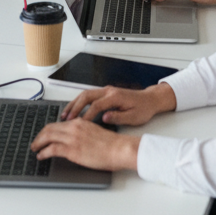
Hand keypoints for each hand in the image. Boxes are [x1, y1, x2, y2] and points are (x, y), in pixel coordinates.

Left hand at [31, 119, 141, 171]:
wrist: (119, 149)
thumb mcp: (93, 131)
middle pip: (49, 128)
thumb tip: (73, 138)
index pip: (57, 123)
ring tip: (35, 148)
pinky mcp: (72, 150)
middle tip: (35, 142)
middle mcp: (73, 127)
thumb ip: (82, 131)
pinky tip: (41, 156)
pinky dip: (43, 152)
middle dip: (39, 136)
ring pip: (48, 137)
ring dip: (38, 143)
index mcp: (79, 122)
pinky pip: (52, 149)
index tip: (43, 135)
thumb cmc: (111, 144)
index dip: (47, 130)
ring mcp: (72, 138)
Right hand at [60, 83, 176, 126]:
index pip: (97, 105)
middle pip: (86, 96)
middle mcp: (108, 91)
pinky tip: (75, 110)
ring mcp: (106, 90)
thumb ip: (118, 117)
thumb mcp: (134, 117)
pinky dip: (79, 102)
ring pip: (85, 94)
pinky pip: (89, 95)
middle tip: (66, 118)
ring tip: (66, 114)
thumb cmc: (143, 109)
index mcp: (115, 97)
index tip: (80, 124)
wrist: (150, 100)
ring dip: (74, 103)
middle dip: (75, 107)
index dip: (87, 115)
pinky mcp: (105, 93)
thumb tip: (104, 118)